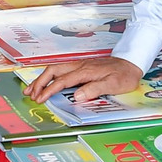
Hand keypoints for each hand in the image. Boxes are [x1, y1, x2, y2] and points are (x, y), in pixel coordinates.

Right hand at [25, 56, 142, 102]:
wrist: (131, 62)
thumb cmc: (124, 75)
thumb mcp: (113, 84)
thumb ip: (95, 89)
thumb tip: (76, 95)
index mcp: (85, 72)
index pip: (62, 81)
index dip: (49, 90)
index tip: (40, 99)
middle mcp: (80, 66)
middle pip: (53, 71)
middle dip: (39, 83)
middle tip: (30, 95)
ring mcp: (79, 65)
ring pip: (55, 69)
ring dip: (42, 78)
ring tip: (31, 89)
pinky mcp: (81, 66)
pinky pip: (61, 69)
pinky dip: (50, 76)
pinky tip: (47, 82)